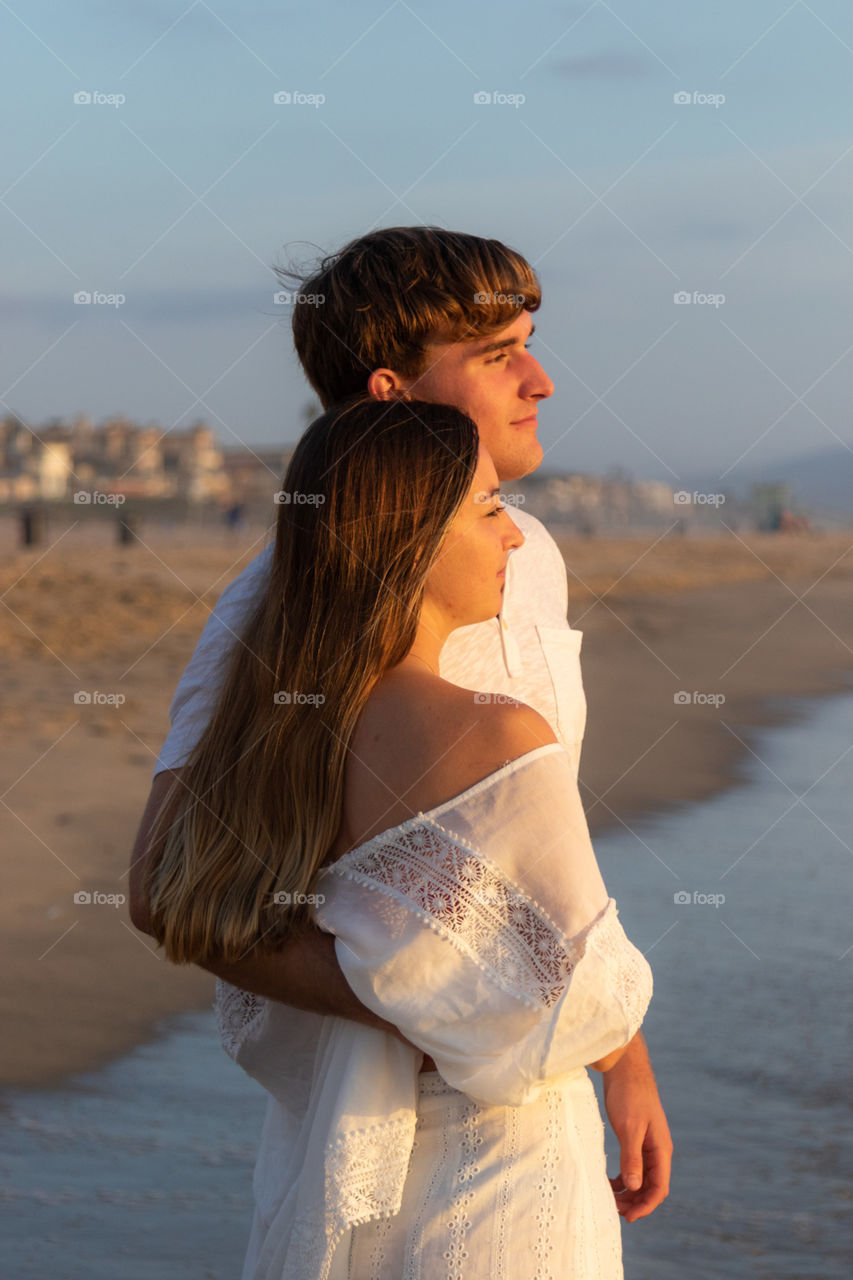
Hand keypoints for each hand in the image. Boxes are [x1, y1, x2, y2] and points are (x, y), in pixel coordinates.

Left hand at [601, 1034, 671, 1222]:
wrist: (624, 1067)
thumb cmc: (628, 1094)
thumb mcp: (629, 1127)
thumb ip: (632, 1157)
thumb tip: (633, 1186)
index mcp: (661, 1149)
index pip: (659, 1188)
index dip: (645, 1206)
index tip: (628, 1218)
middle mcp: (657, 1149)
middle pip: (651, 1186)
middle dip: (635, 1202)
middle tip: (613, 1211)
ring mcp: (647, 1143)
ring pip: (642, 1177)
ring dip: (629, 1191)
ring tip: (610, 1200)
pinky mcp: (636, 1136)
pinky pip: (634, 1165)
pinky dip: (624, 1177)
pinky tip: (610, 1181)